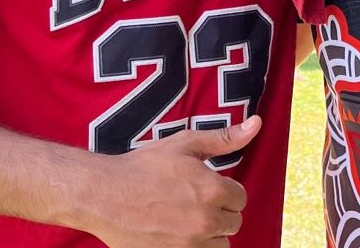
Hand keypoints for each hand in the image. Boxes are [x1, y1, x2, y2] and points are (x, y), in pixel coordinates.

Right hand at [83, 116, 261, 247]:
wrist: (103, 195)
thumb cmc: (143, 167)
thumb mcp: (185, 144)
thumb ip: (224, 138)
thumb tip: (256, 124)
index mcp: (213, 191)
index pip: (240, 198)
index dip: (224, 190)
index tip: (205, 186)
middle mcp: (206, 221)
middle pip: (233, 222)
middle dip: (220, 211)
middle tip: (194, 200)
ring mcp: (190, 244)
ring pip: (220, 244)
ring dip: (210, 233)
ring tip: (187, 217)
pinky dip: (194, 245)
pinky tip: (178, 231)